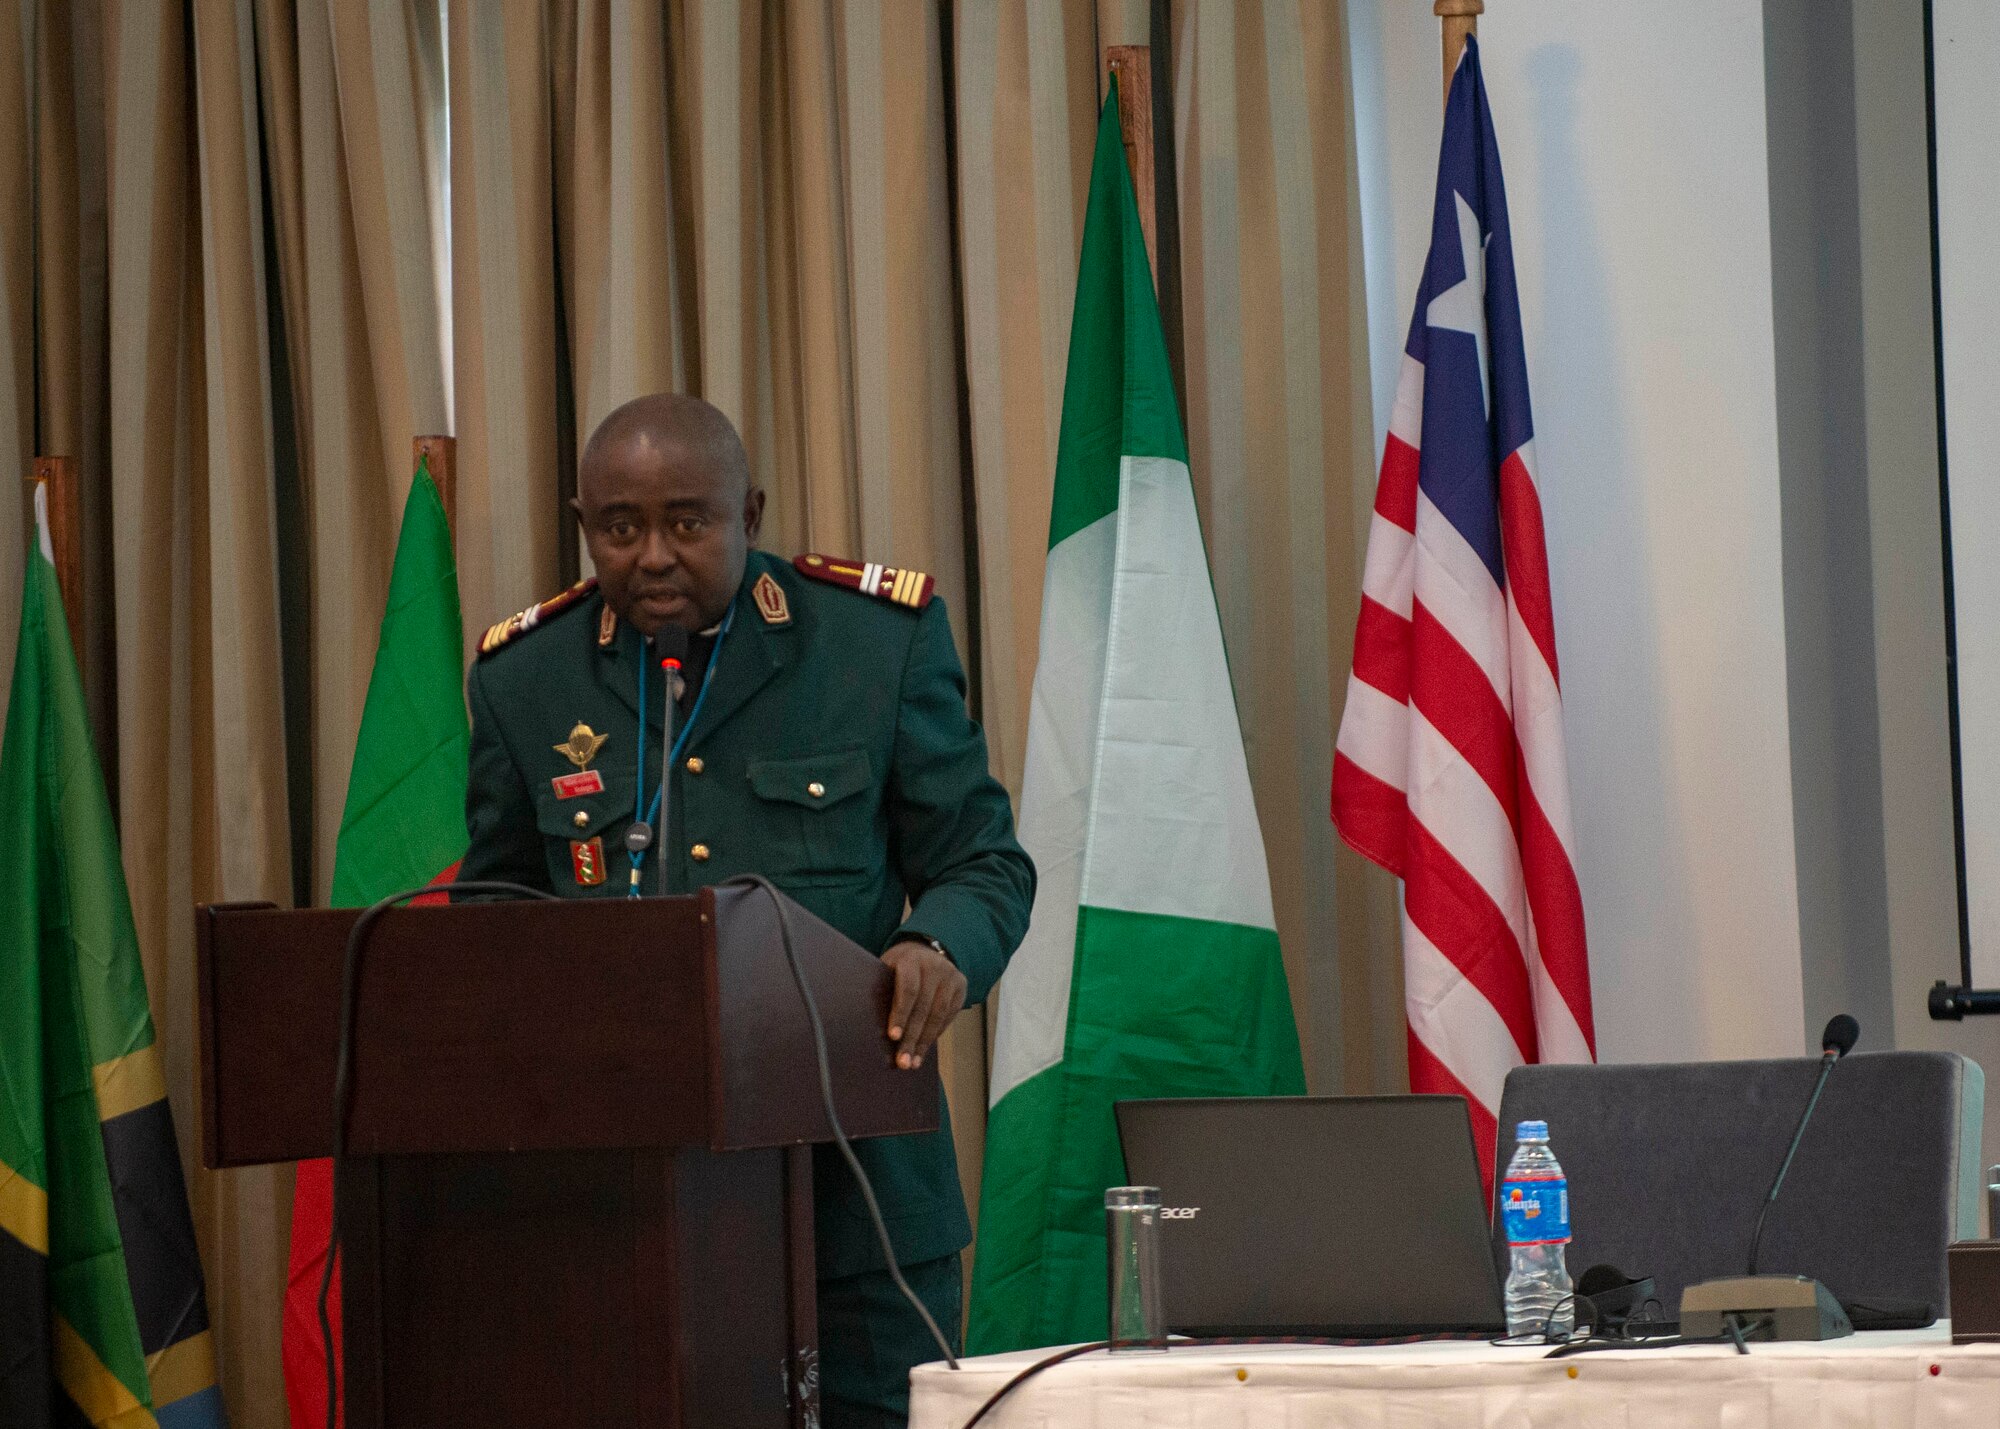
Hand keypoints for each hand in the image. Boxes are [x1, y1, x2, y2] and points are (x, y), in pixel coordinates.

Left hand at [881, 940, 966, 1069]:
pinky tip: (923, 1050)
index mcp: (912, 959)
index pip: (908, 989)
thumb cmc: (898, 965)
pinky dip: (935, 1035)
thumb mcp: (887, 968)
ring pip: (938, 1015)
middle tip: (902, 1061)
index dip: (900, 1014)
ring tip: (913, 1063)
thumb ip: (883, 989)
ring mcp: (951, 976)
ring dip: (924, 1042)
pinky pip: (948, 1017)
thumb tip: (869, 1024)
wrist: (926, 949)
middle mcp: (935, 966)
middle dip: (912, 1037)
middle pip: (923, 1007)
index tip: (893, 1037)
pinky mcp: (961, 987)